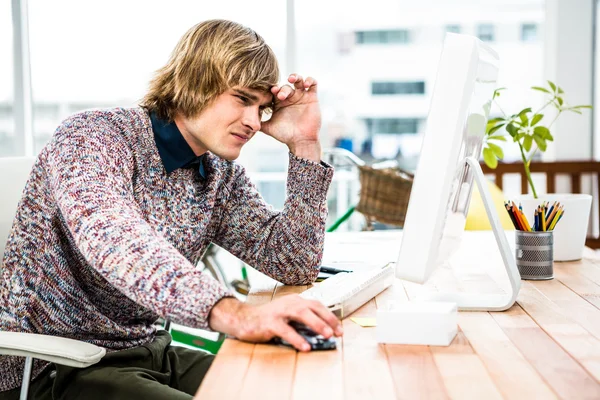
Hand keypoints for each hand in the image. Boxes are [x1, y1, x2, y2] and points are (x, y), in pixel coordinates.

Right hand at [208, 295, 342, 351]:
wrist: (244, 319)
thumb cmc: (268, 319)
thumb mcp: (288, 316)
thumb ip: (303, 321)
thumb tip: (322, 332)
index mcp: (295, 300)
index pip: (317, 305)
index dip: (330, 316)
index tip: (340, 329)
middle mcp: (289, 302)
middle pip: (312, 307)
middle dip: (328, 319)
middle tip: (338, 332)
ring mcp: (279, 311)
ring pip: (301, 314)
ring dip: (316, 324)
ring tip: (326, 335)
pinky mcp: (270, 322)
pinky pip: (286, 330)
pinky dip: (297, 338)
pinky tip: (305, 346)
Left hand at [260, 74, 321, 161]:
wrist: (300, 141)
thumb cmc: (285, 135)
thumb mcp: (269, 128)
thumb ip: (258, 122)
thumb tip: (244, 120)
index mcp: (279, 103)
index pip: (275, 90)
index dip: (273, 89)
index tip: (271, 92)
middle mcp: (290, 98)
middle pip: (285, 86)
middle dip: (283, 89)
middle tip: (280, 96)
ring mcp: (301, 97)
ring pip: (298, 80)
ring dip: (295, 77)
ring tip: (292, 79)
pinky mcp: (312, 98)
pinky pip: (312, 84)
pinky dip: (309, 80)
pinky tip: (305, 85)